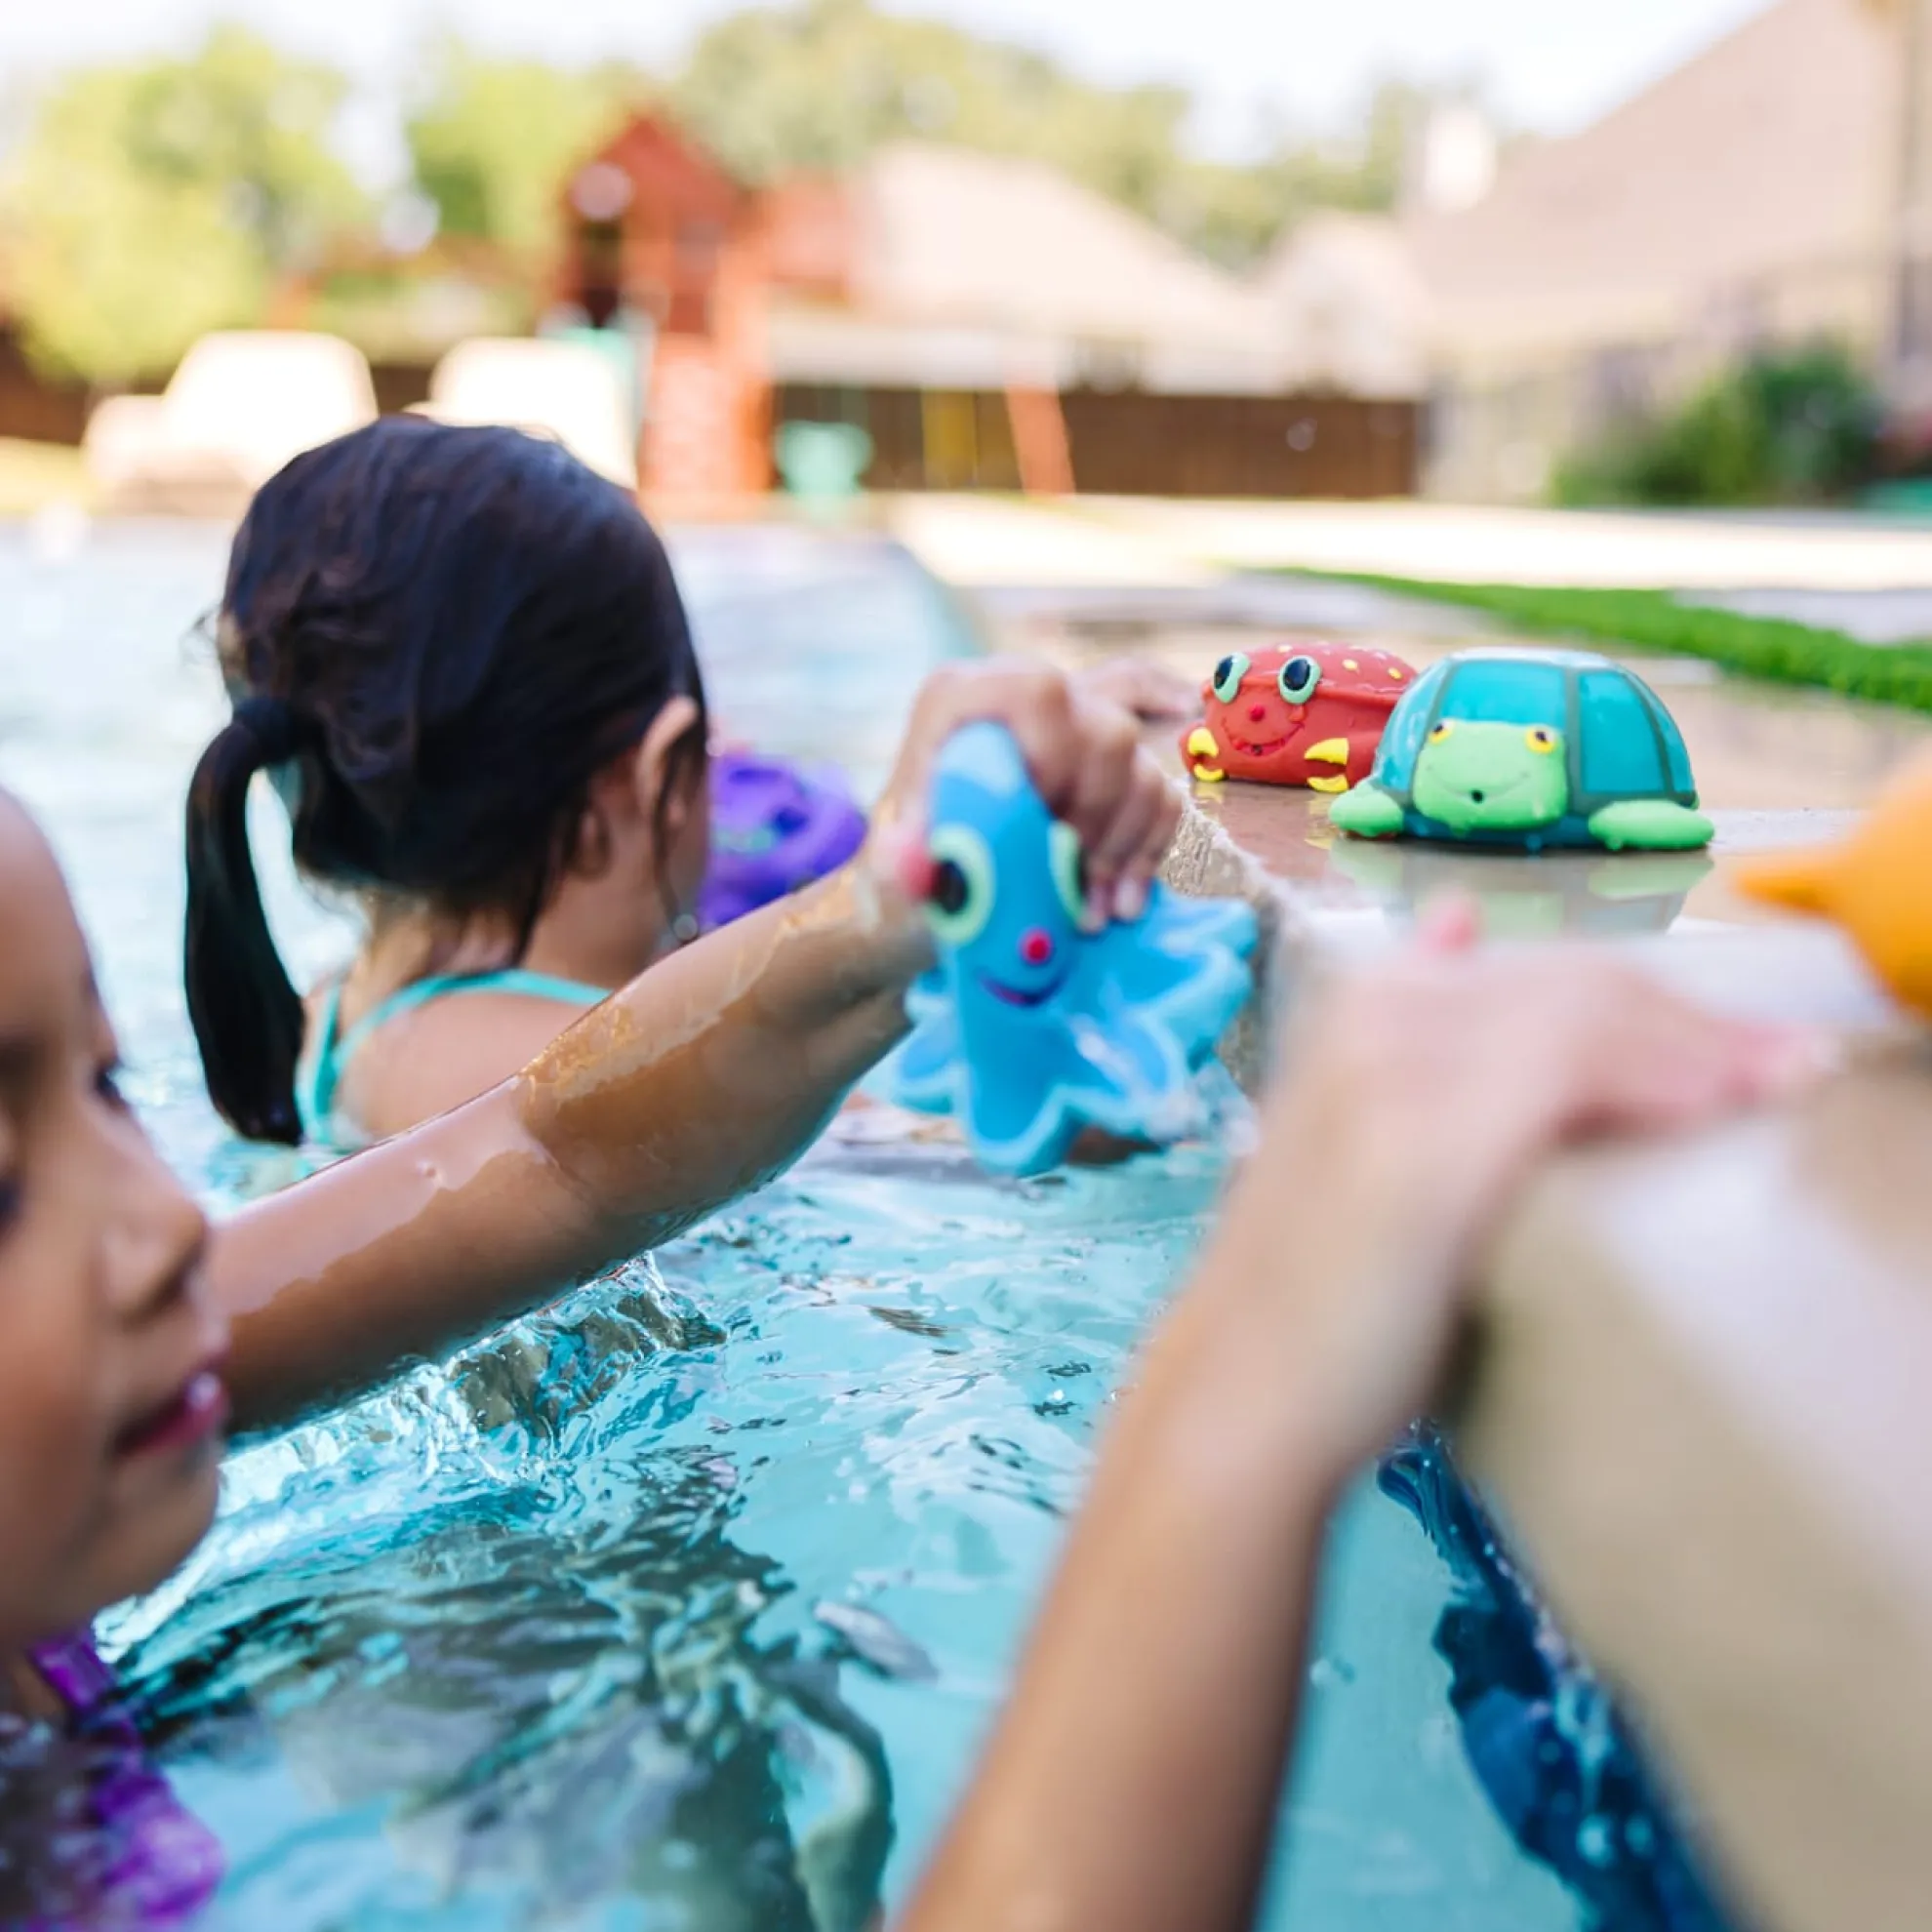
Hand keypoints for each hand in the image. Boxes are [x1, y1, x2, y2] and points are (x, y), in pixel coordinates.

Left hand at [870, 659, 1180, 922]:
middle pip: (1107, 733)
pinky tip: (1121, 903)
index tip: (1040, 821)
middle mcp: (1029, 702)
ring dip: (1123, 850)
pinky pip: (1161, 799)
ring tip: (1088, 914)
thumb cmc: (900, 873)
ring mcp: (1077, 732)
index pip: (1035, 692)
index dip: (1054, 754)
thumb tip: (909, 864)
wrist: (922, 897)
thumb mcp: (890, 870)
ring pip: (1141, 769)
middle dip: (1096, 820)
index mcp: (964, 701)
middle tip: (1068, 882)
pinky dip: (1145, 855)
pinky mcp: (1111, 771)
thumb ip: (899, 863)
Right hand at [1210, 899, 1834, 1484]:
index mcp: (1361, 1005)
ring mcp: (1393, 1068)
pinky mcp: (1425, 1139)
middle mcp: (1374, 1015)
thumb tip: (1457, 921)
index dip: (1654, 1001)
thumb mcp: (1355, 1131)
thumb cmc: (1314, 1287)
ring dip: (1701, 1044)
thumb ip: (1410, 1041)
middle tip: (1777, 1070)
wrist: (1242, 1388)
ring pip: (1587, 1013)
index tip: (1733, 1053)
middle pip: (1577, 981)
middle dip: (1693, 1019)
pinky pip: (1573, 1070)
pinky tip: (1712, 1109)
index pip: (1545, 970)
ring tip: (1772, 1086)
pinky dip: (1658, 1078)